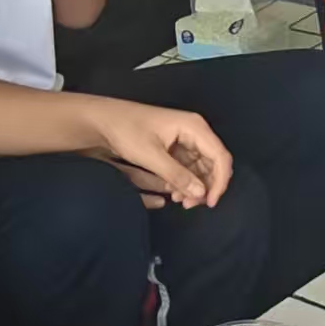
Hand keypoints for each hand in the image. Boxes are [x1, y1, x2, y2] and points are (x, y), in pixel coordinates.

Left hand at [85, 99, 231, 209]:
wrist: (104, 120)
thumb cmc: (126, 131)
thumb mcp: (151, 156)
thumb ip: (177, 175)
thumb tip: (201, 193)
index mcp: (194, 127)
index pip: (220, 157)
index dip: (220, 182)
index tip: (210, 202)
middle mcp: (194, 131)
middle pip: (214, 164)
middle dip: (206, 187)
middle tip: (190, 205)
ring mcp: (186, 139)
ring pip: (202, 168)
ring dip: (195, 187)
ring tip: (180, 201)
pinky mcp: (176, 147)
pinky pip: (189, 168)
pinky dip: (185, 182)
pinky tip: (174, 193)